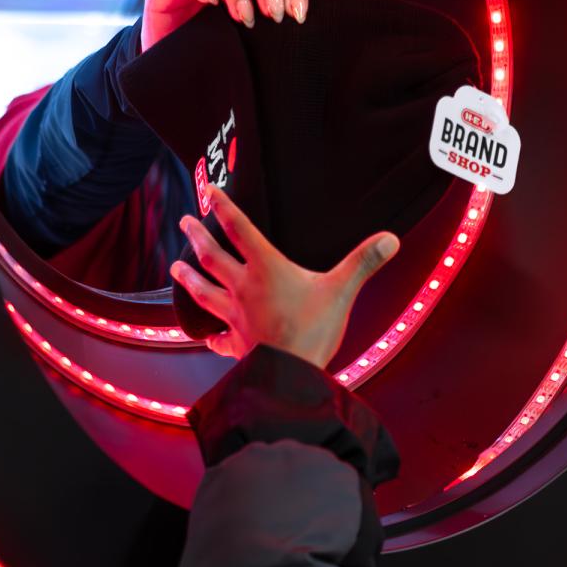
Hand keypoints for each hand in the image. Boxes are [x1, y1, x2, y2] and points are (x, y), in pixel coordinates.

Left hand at [171, 186, 398, 368]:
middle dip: (197, 237)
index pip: (239, 230)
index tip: (209, 190)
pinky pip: (220, 340)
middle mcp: (243, 289)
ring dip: (188, 278)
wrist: (290, 376)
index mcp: (266, 269)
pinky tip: (207, 338)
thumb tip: (391, 238)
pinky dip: (212, 338)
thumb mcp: (342, 290)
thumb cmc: (313, 331)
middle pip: (212, 258)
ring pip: (204, 293)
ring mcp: (236, 318)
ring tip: (175, 267)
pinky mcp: (238, 344)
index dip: (223, 207)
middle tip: (184, 222)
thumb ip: (363, 261)